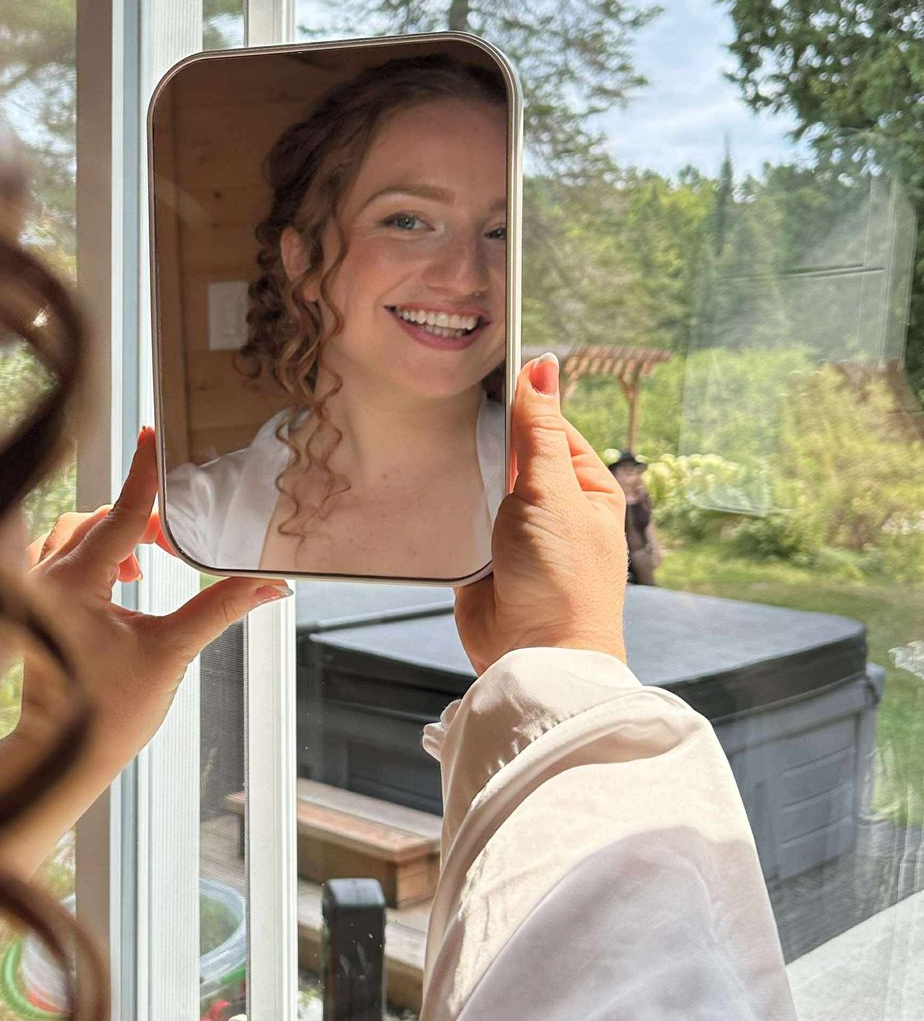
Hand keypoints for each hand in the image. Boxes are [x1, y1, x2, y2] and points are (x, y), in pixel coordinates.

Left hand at [18, 428, 288, 792]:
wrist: (56, 756)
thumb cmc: (105, 713)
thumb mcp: (170, 653)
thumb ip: (219, 607)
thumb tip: (270, 584)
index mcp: (73, 582)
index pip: (121, 512)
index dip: (145, 472)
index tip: (155, 432)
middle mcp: (44, 576)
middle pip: (100, 520)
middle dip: (143, 521)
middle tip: (181, 541)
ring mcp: (31, 589)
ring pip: (74, 533)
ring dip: (114, 535)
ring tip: (149, 562)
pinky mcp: (29, 602)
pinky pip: (57, 552)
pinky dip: (90, 551)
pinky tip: (119, 577)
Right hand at [454, 355, 628, 672]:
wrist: (533, 654)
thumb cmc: (562, 579)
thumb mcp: (551, 490)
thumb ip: (538, 429)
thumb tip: (543, 366)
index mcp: (585, 486)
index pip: (548, 425)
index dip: (520, 403)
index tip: (485, 377)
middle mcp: (553, 507)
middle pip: (511, 454)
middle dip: (486, 443)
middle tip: (456, 419)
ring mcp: (516, 533)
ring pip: (482, 485)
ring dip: (466, 478)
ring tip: (443, 458)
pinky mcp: (482, 558)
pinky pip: (460, 520)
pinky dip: (449, 512)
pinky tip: (435, 497)